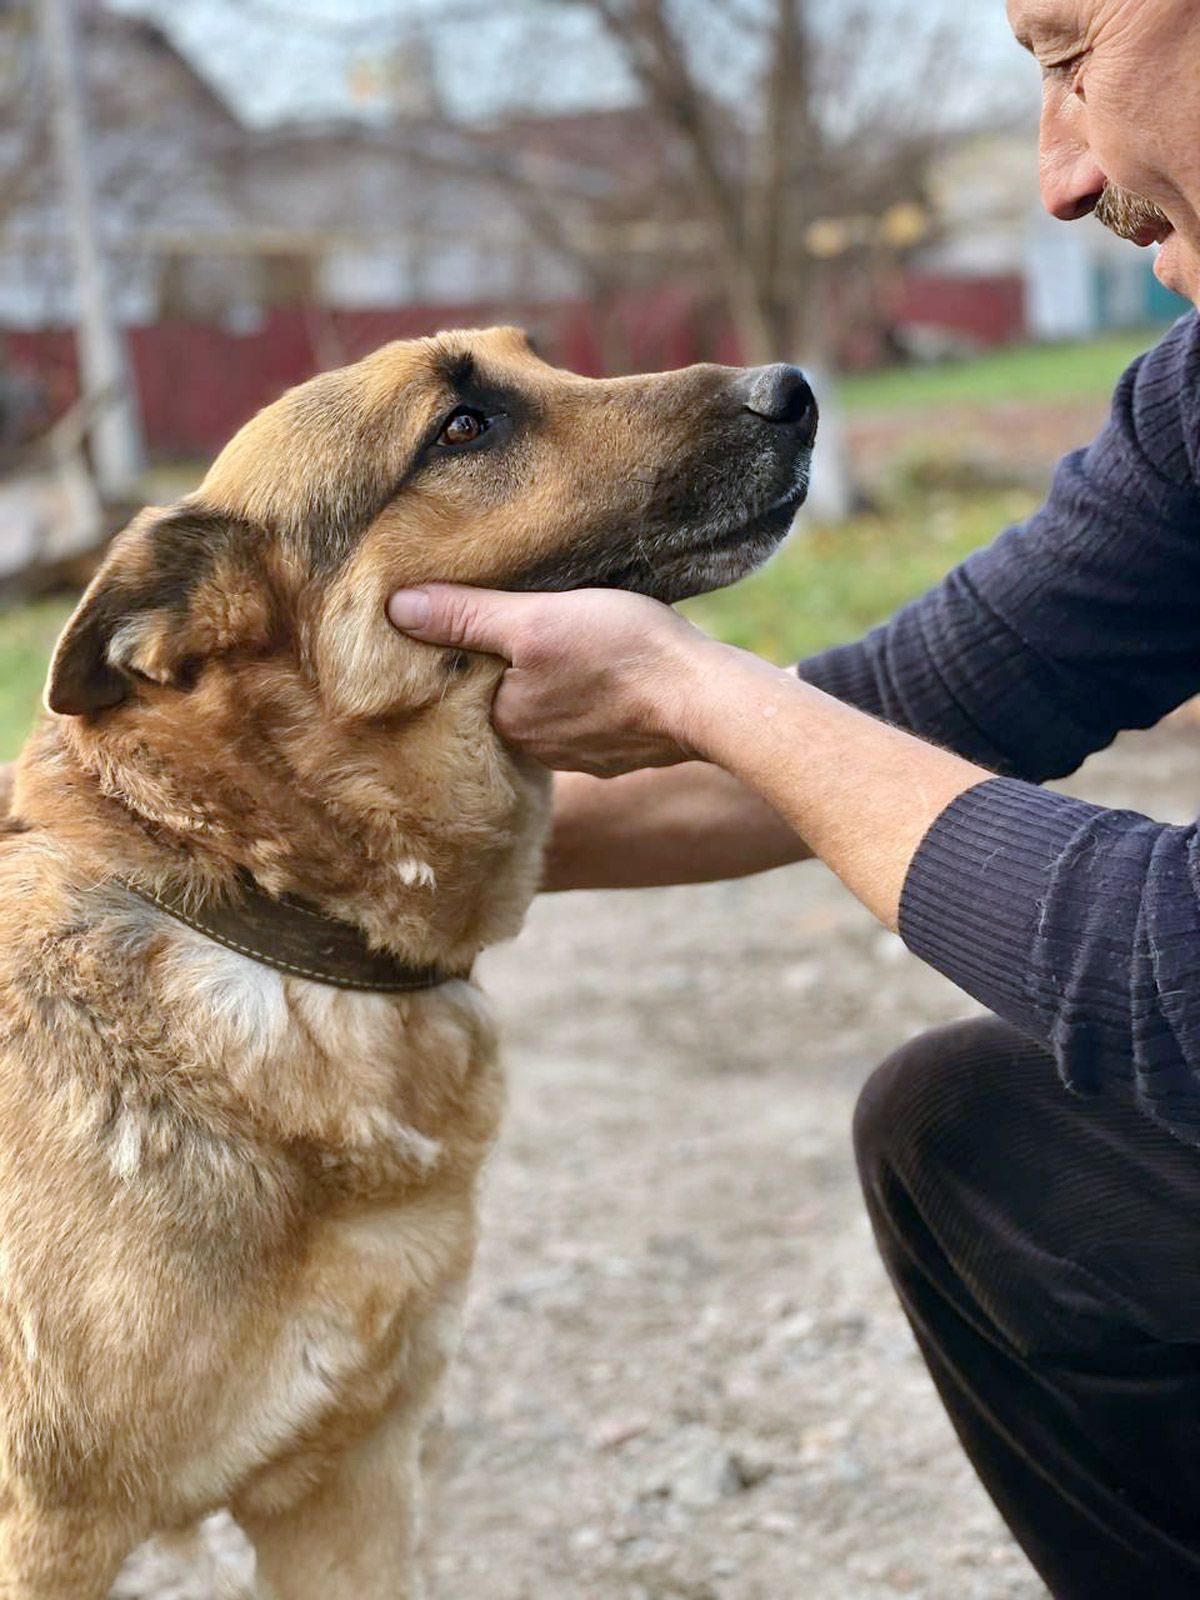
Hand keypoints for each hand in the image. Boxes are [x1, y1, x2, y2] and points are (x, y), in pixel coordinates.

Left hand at [386, 584, 718, 775]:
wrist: (705, 697)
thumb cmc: (622, 652)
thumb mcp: (535, 619)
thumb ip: (465, 616)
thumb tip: (394, 609)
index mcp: (506, 721)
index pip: (469, 682)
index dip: (471, 647)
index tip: (482, 616)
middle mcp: (536, 749)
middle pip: (508, 697)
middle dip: (512, 667)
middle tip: (528, 622)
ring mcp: (582, 755)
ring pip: (549, 708)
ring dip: (554, 682)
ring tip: (569, 643)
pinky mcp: (620, 751)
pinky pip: (590, 719)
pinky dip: (592, 697)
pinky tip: (606, 672)